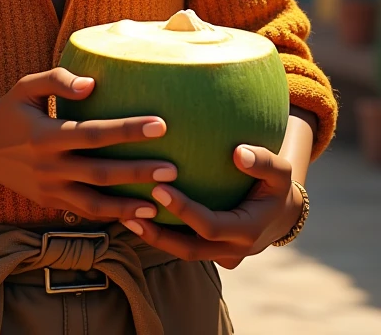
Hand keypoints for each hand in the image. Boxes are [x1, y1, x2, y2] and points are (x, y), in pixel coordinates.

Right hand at [0, 67, 174, 221]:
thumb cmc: (10, 110)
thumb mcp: (26, 86)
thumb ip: (58, 79)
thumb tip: (93, 84)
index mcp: (45, 134)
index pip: (93, 133)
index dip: (127, 130)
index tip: (160, 125)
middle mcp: (49, 166)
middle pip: (100, 173)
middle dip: (138, 172)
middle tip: (173, 170)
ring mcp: (50, 190)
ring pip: (95, 203)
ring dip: (130, 205)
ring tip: (163, 202)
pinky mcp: (51, 203)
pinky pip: (86, 213)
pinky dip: (112, 216)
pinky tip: (139, 216)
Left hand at [124, 144, 300, 268]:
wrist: (283, 213)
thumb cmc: (277, 185)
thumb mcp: (280, 171)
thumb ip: (263, 161)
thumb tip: (238, 153)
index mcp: (247, 230)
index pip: (209, 226)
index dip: (183, 211)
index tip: (159, 187)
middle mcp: (233, 249)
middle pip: (190, 249)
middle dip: (159, 233)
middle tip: (131, 210)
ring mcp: (221, 255)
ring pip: (183, 253)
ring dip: (155, 239)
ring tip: (125, 217)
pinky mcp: (211, 251)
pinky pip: (184, 247)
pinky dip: (162, 235)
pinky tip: (136, 215)